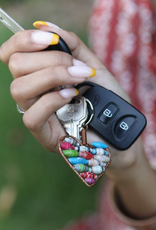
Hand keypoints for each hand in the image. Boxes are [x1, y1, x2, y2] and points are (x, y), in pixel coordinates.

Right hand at [0, 23, 142, 180]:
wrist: (118, 127)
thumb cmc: (105, 97)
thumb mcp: (92, 64)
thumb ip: (71, 45)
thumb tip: (46, 27)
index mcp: (39, 75)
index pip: (11, 54)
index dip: (24, 40)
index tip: (51, 38)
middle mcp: (33, 93)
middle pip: (16, 66)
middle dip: (50, 59)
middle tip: (77, 65)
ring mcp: (36, 114)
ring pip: (19, 89)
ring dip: (53, 76)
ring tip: (79, 78)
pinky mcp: (43, 134)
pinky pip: (32, 115)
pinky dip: (53, 100)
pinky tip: (72, 96)